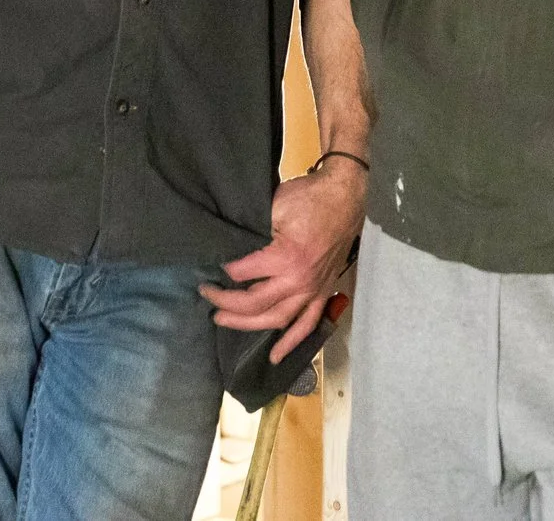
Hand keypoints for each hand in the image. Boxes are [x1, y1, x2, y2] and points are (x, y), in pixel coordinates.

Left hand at [200, 157, 366, 359]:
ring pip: (277, 319)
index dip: (224, 270)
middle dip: (226, 303)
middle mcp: (299, 281)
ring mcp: (313, 290)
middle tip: (206, 297)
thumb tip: (229, 244)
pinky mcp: (323, 292)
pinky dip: (292, 343)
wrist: (346, 197)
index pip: (242, 273)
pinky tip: (276, 357)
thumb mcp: (275, 205)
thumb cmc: (309, 197)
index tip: (212, 265)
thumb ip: (252, 228)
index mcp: (285, 258)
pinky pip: (308, 324)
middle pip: (255, 303)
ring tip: (223, 322)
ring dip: (248, 325)